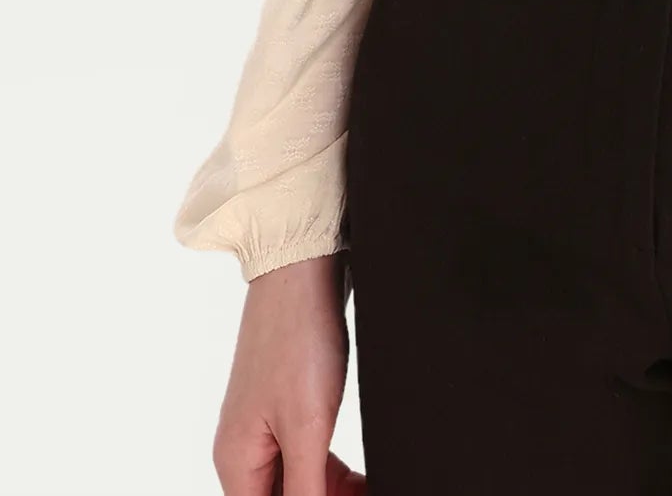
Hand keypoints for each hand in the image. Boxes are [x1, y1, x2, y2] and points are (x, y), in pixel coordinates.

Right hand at [211, 251, 364, 494]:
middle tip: (362, 491)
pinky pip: (303, 455)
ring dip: (329, 490)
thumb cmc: (298, 340)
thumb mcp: (307, 427)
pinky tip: (354, 474)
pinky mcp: (285, 406)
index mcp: (237, 463)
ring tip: (364, 485)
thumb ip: (306, 487)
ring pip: (295, 482)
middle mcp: (244, 450)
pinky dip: (328, 470)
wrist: (302, 269)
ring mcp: (263, 427)